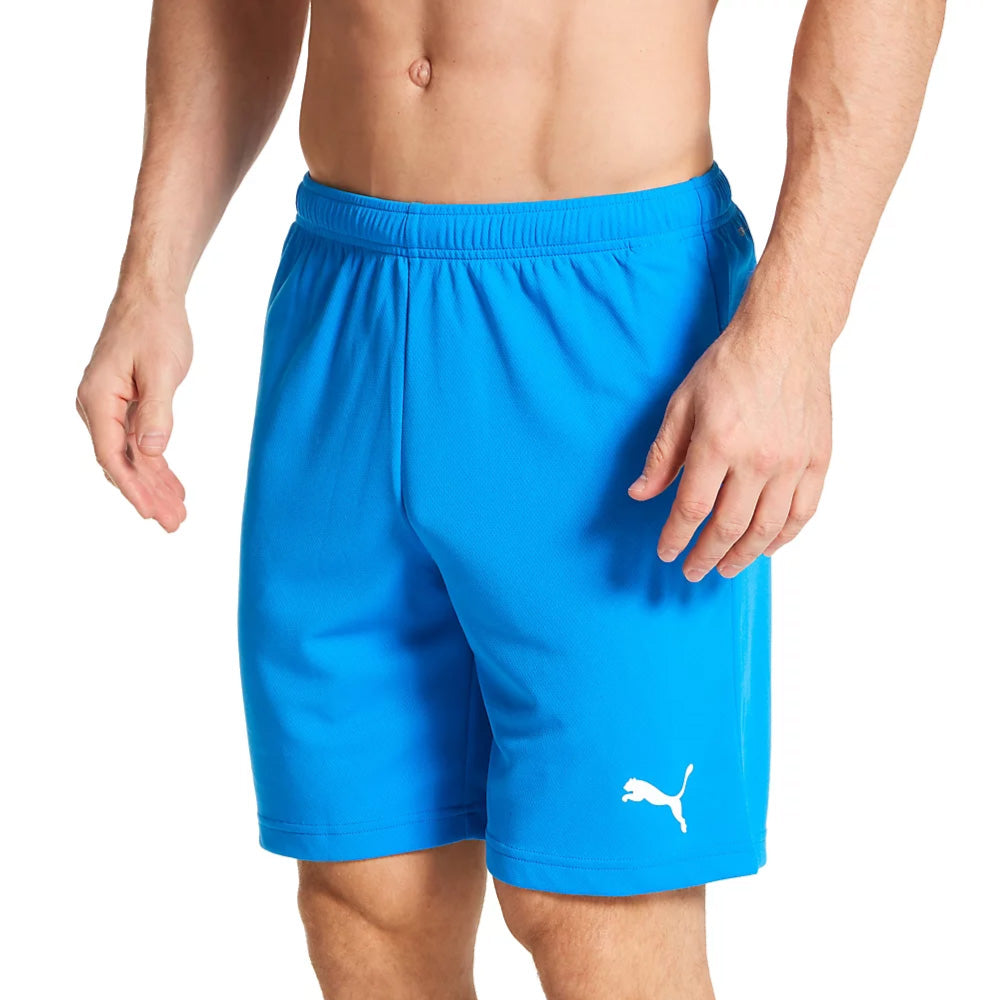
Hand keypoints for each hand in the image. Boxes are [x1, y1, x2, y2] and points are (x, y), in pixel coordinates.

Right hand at [76, 293, 191, 531]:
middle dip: (148, 495)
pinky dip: (156, 466)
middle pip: (121, 463)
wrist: (151, 299)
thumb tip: (150, 452)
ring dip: (154, 486)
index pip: (112, 456)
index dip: (132, 487)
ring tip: (178, 513)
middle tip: (175, 524)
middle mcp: (97, 407)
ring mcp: (109, 408)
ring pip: (131, 457)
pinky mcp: (125, 406)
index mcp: (99, 400)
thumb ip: (157, 413)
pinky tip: (173, 486)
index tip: (151, 512)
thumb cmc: (155, 328)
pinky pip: (138, 444)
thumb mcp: (162, 370)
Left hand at [627, 312, 832, 580]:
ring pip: (768, 528)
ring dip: (744, 556)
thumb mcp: (681, 404)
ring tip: (728, 568)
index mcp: (717, 445)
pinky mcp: (818, 459)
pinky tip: (768, 547)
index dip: (676, 538)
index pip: (691, 509)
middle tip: (694, 571)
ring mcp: (791, 462)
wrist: (785, 337)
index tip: (667, 553)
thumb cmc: (729, 366)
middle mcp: (757, 460)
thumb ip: (662, 455)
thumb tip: (640, 493)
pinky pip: (803, 512)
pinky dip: (785, 536)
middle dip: (707, 556)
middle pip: (728, 527)